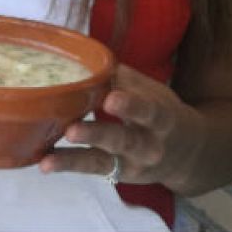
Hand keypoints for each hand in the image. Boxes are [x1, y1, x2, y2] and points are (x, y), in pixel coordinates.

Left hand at [40, 65, 204, 186]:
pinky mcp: (115, 174)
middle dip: (97, 135)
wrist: (187, 155)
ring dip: (73, 159)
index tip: (111, 99)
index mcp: (161, 119)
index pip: (149, 112)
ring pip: (101, 161)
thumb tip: (90, 56)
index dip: (131, 106)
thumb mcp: (153, 93)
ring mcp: (130, 164)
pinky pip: (90, 170)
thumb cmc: (162, 113)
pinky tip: (44, 163)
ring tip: (48, 159)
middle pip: (122, 140)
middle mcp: (148, 146)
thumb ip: (124, 78)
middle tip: (72, 130)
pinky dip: (66, 166)